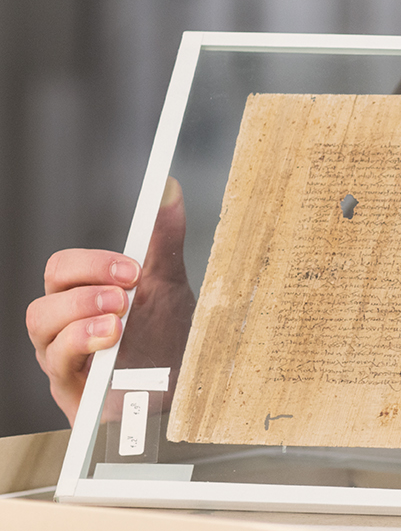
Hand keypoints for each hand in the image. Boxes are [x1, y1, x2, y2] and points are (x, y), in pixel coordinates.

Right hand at [26, 178, 195, 424]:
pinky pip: (56, 366)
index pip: (62, 269)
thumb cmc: (166, 341)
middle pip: (44, 298)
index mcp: (85, 297)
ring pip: (41, 328)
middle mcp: (67, 327)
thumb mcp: (170, 285)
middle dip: (84, 291)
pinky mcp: (70, 390)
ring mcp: (65, 359)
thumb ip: (164, 239)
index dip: (91, 264)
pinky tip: (111, 348)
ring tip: (119, 324)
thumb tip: (169, 187)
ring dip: (81, 319)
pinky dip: (82, 351)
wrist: (182, 391)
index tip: (133, 268)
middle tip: (126, 297)